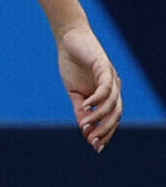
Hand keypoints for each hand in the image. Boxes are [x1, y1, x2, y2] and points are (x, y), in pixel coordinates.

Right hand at [58, 21, 120, 150]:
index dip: (106, 132)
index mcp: (108, 94)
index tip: (95, 147)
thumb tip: (84, 128)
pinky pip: (104, 88)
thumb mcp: (75, 91)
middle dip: (106, 130)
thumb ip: (81, 108)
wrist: (70, 39)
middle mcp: (114, 87)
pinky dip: (96, 99)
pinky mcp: (104, 67)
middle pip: (116, 114)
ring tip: (85, 126)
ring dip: (99, 117)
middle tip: (94, 142)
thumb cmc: (73, 64)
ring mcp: (111, 77)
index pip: (112, 118)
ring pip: (112, 103)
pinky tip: (86, 106)